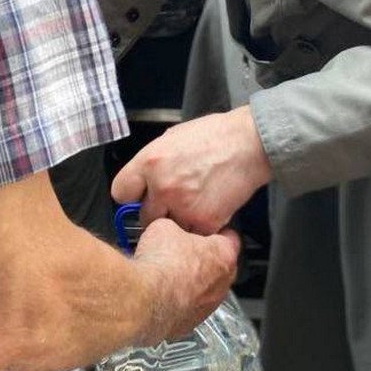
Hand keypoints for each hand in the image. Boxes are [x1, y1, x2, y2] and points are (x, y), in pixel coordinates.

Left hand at [111, 107, 271, 232]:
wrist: (250, 144)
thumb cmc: (214, 135)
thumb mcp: (171, 138)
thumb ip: (152, 162)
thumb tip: (142, 180)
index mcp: (150, 162)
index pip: (120, 192)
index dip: (131, 195)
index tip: (140, 196)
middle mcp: (162, 188)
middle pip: (144, 217)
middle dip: (157, 212)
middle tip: (174, 201)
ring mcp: (184, 208)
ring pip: (169, 230)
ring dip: (178, 223)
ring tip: (194, 204)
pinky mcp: (205, 223)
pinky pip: (193, 236)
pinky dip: (200, 228)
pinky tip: (209, 208)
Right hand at [133, 217, 240, 338]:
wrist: (144, 299)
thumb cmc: (160, 264)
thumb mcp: (164, 227)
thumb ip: (175, 228)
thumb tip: (167, 229)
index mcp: (223, 256)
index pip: (230, 238)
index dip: (216, 232)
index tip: (206, 229)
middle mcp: (221, 284)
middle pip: (217, 266)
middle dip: (201, 259)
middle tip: (180, 251)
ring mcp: (207, 308)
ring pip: (203, 291)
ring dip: (189, 283)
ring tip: (166, 274)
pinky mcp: (189, 324)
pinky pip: (187, 309)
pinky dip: (176, 302)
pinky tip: (159, 293)